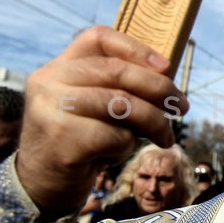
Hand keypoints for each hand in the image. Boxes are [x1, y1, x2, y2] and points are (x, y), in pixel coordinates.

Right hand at [16, 27, 187, 217]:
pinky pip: (114, 136)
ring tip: (165, 137)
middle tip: (183, 107)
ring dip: (154, 122)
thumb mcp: (93, 106)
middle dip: (159, 88)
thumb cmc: (78, 140)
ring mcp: (51, 109)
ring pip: (121, 104)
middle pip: (116, 71)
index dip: (136, 48)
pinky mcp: (61, 139)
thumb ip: (118, 87)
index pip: (98, 38)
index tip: (166, 66)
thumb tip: (166, 76)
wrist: (40, 184)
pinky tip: (114, 155)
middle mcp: (49, 81)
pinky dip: (125, 146)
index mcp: (57, 67)